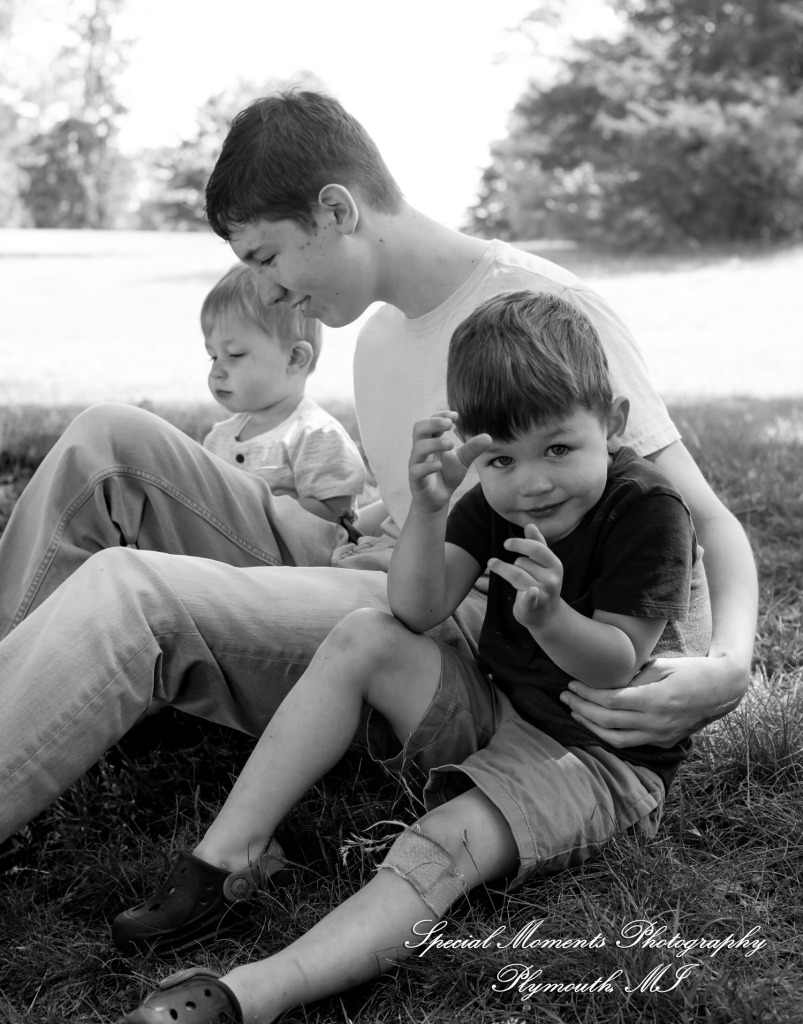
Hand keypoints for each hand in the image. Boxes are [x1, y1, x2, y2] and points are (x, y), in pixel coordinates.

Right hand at [408, 412, 490, 513]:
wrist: (437, 499)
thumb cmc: (447, 475)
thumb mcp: (462, 460)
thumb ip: (472, 448)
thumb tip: (489, 437)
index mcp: (430, 440)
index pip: (429, 420)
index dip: (440, 415)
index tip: (456, 416)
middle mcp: (421, 449)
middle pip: (419, 428)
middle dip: (433, 422)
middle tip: (450, 424)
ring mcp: (416, 463)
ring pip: (418, 448)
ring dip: (434, 443)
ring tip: (451, 444)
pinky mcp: (415, 479)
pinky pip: (417, 470)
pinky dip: (428, 466)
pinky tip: (440, 466)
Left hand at [488, 523, 563, 627]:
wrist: (547, 616)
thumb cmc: (542, 585)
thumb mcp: (544, 564)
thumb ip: (537, 544)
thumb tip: (530, 524)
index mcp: (555, 565)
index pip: (536, 548)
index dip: (520, 543)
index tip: (506, 544)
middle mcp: (552, 578)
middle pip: (523, 562)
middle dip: (515, 563)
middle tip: (513, 567)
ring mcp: (544, 593)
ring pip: (517, 574)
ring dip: (504, 570)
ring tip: (494, 566)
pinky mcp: (534, 605)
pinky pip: (530, 598)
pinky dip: (530, 595)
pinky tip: (530, 591)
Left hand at [559, 654, 747, 748]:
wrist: (723, 690)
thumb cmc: (691, 670)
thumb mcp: (662, 665)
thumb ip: (633, 676)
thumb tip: (604, 680)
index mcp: (656, 700)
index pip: (611, 701)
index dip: (587, 694)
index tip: (572, 685)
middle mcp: (657, 722)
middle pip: (608, 721)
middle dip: (582, 709)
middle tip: (565, 697)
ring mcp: (661, 735)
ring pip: (616, 739)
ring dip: (591, 727)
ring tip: (574, 713)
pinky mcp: (664, 741)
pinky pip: (631, 742)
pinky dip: (610, 734)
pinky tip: (596, 724)